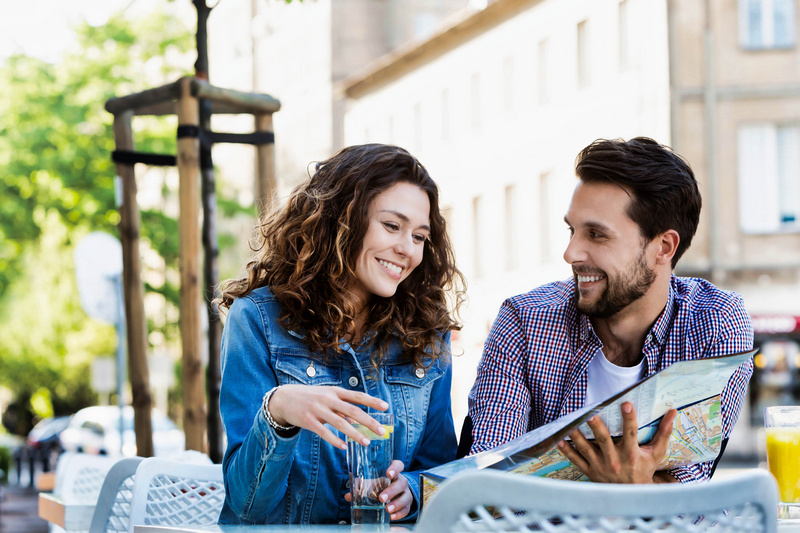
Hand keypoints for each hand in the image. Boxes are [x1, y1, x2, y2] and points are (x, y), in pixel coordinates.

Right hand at [267, 385, 388, 448]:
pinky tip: (344, 447)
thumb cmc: (310, 398)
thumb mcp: (326, 397)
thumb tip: (355, 421)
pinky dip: (335, 440)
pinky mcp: (308, 421)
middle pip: (353, 410)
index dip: (372, 401)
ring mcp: (318, 409)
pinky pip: (324, 432)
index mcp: (335, 391)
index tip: (386, 407)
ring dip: (355, 434)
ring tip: (367, 442)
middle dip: (369, 421)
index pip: (357, 396)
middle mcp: (328, 399)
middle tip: (382, 431)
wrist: (284, 398)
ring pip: (340, 423)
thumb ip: (340, 407)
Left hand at [345, 460, 412, 520]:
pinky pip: (406, 509)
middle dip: (392, 490)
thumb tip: (348, 495)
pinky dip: (400, 513)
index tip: (388, 473)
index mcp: (393, 473)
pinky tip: (392, 516)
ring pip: (406, 497)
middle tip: (381, 498)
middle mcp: (401, 482)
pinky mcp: (407, 504)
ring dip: (397, 503)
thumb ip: (361, 487)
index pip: (398, 465)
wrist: (395, 494)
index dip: (395, 468)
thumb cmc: (381, 486)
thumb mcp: (373, 484)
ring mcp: (406, 493)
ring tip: (387, 509)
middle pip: (401, 483)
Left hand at [556, 402, 677, 483]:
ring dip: (577, 437)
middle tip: (591, 415)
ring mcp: (600, 466)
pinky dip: (567, 451)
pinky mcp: (590, 471)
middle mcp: (615, 460)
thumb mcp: (656, 453)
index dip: (629, 419)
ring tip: (570, 425)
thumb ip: (664, 433)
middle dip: (598, 428)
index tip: (626, 404)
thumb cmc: (645, 470)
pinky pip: (576, 460)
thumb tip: (673, 411)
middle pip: (605, 441)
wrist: (633, 495)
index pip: (631, 433)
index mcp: (631, 454)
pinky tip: (559, 441)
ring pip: (587, 449)